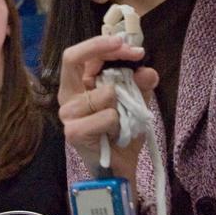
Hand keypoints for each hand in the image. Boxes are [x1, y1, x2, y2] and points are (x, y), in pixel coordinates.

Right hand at [57, 34, 158, 182]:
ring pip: (104, 92)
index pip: (80, 55)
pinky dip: (119, 124)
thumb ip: (140, 85)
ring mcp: (68, 114)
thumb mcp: (136, 103)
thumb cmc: (122, 134)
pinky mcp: (73, 132)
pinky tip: (115, 135)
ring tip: (122, 121)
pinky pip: (107, 116)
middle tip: (134, 54)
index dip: (103, 45)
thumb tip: (148, 71)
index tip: (132, 47)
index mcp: (77, 85)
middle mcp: (67, 96)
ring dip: (122, 104)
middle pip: (72, 59)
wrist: (119, 170)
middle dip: (103, 50)